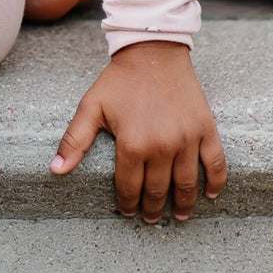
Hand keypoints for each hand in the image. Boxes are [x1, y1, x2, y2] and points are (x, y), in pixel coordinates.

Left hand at [50, 39, 225, 222]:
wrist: (153, 53)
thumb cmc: (119, 81)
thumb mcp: (91, 107)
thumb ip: (74, 140)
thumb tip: (56, 170)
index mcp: (133, 144)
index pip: (130, 187)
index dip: (128, 204)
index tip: (127, 212)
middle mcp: (162, 147)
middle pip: (159, 191)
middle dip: (153, 209)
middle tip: (151, 219)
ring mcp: (187, 139)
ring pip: (187, 184)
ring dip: (183, 204)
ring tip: (179, 216)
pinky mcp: (206, 129)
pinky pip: (216, 163)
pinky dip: (216, 183)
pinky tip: (210, 195)